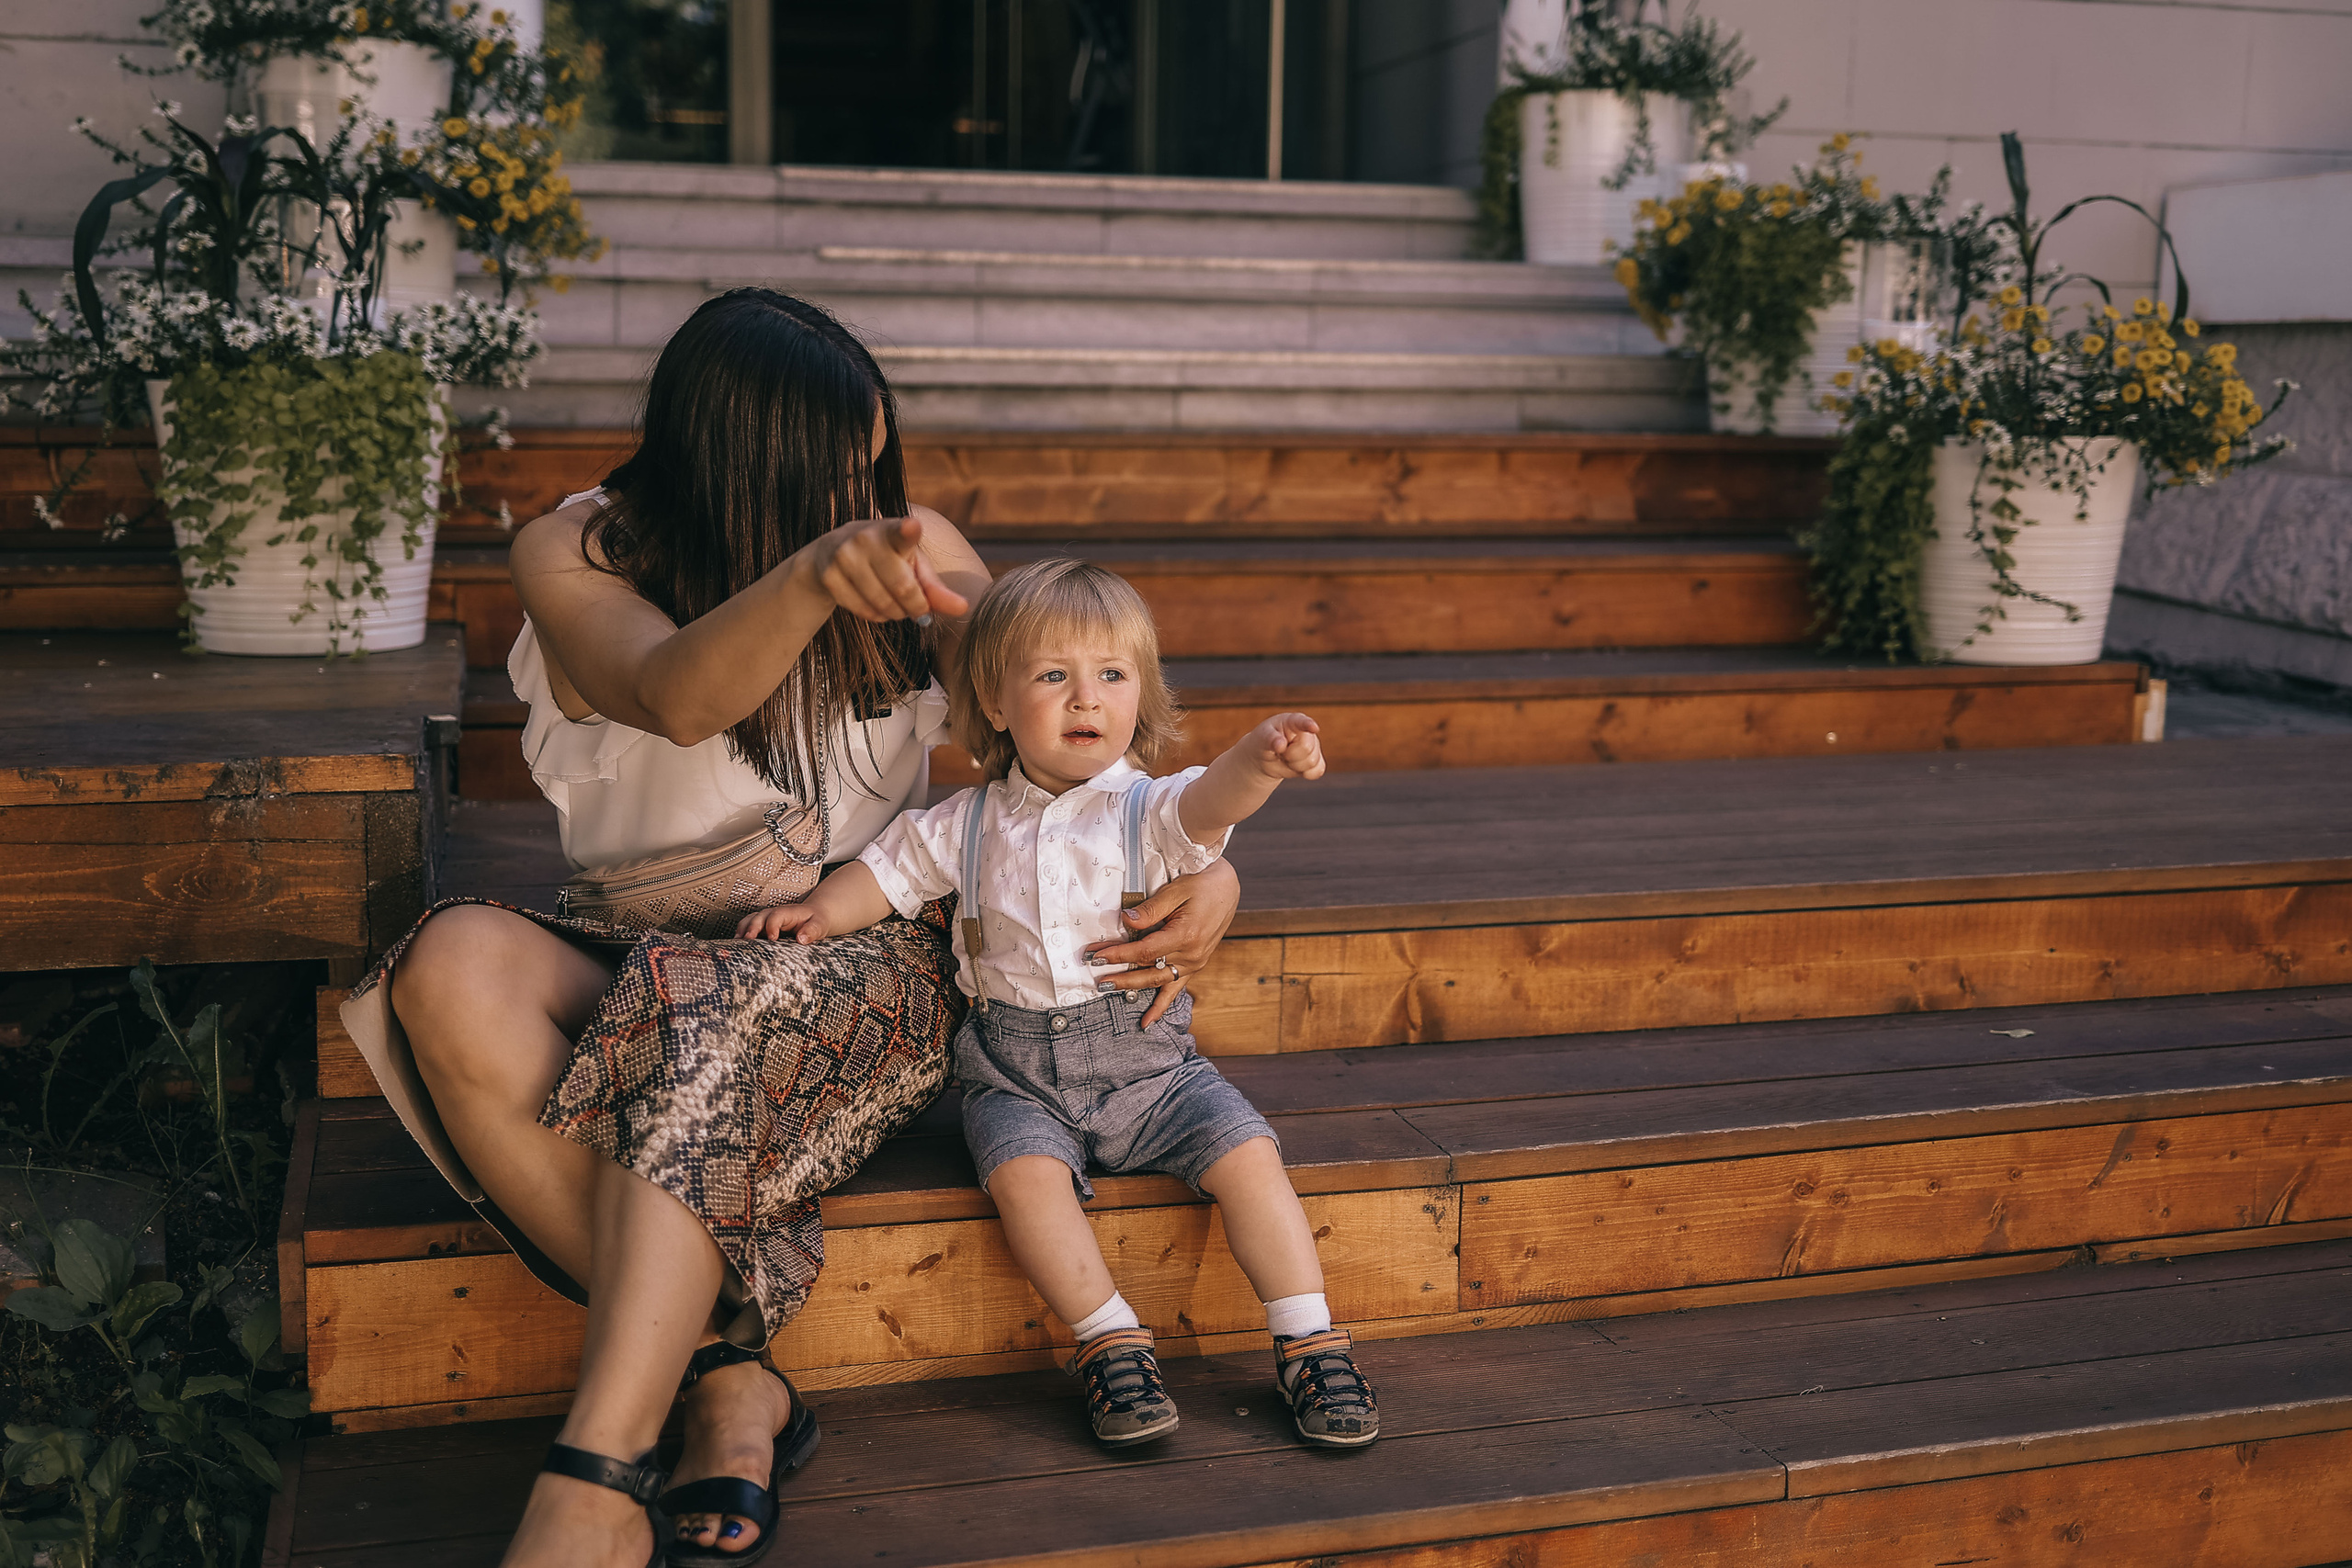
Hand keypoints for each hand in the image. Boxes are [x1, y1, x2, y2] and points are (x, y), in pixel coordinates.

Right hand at [735, 904, 829, 942]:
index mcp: (788, 912)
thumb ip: (812, 931)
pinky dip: (742, 933)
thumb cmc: (816, 921)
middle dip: (752, 927)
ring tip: (737, 943)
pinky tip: (738, 944)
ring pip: (750, 919)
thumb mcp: (819, 925)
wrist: (815, 915)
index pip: (777, 916)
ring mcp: (767, 918)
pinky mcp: (763, 925)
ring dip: (743, 929)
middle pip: (759, 916)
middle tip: (748, 940)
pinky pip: (749, 926)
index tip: (772, 938)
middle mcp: (774, 913)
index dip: (772, 925)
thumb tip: (801, 939)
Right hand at [794, 515, 971, 624]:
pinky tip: (874, 604)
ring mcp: (844, 556)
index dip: (908, 530)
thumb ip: (937, 588)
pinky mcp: (829, 576)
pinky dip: (876, 616)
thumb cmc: (885, 559)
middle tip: (917, 608)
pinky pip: (863, 611)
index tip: (912, 526)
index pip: (901, 531)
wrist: (830, 555)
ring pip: (882, 604)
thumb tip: (964, 608)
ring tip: (895, 604)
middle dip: (915, 606)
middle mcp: (866, 538)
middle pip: (902, 587)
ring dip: (896, 614)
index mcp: (893, 530)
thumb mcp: (913, 566)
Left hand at [1083, 859, 1240, 1027]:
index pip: (1145, 951)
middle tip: (1097, 978)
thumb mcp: (1175, 891)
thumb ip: (1150, 909)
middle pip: (1149, 971)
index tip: (1097, 955)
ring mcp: (1195, 963)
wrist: (1227, 888)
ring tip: (1109, 988)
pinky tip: (1147, 1020)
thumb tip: (1125, 922)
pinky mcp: (1194, 964)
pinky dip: (1161, 1005)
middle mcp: (1192, 955)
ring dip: (1133, 987)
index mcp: (1187, 935)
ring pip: (1159, 982)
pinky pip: (1175, 988)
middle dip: (1120, 976)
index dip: (1119, 955)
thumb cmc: (1201, 884)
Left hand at [1249, 712, 1324, 781]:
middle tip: (1281, 752)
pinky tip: (1296, 767)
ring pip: (1312, 762)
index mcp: (1292, 721)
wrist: (1266, 759)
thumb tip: (1281, 744)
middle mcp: (1307, 732)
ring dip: (1295, 766)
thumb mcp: (1262, 738)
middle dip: (1290, 756)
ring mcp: (1314, 746)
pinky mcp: (1318, 761)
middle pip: (1307, 748)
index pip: (1301, 722)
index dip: (1308, 724)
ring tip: (1286, 758)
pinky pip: (1318, 771)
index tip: (1313, 728)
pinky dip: (1305, 774)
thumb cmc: (1264, 742)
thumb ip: (1270, 739)